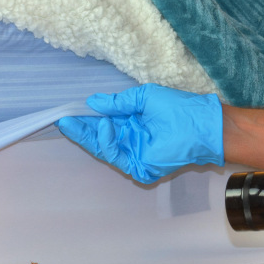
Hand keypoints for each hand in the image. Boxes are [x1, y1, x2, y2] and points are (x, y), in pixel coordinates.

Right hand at [57, 84, 223, 183]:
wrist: (200, 124)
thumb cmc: (178, 108)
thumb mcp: (143, 98)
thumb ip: (118, 102)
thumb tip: (93, 102)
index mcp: (132, 124)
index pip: (104, 123)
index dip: (86, 119)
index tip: (68, 111)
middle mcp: (131, 140)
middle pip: (99, 138)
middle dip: (80, 130)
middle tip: (62, 120)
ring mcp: (134, 154)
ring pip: (103, 149)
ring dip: (89, 135)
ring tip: (79, 120)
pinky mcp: (139, 166)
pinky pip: (116, 156)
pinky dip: (107, 142)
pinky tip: (104, 126)